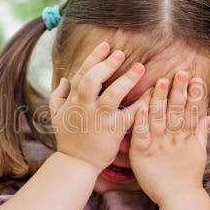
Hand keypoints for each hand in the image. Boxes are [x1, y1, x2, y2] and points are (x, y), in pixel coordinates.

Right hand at [49, 42, 150, 173]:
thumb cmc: (68, 138)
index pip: (82, 73)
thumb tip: (65, 79)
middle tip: (121, 53)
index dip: (94, 58)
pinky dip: (142, 104)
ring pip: (112, 95)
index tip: (106, 46)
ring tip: (140, 67)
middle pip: (93, 80)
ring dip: (127, 80)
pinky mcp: (114, 130)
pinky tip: (153, 94)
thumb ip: (58, 95)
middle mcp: (85, 106)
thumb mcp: (57, 115)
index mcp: (73, 100)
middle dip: (107, 65)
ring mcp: (99, 118)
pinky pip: (130, 114)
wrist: (76, 163)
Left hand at [129, 71, 209, 205]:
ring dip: (160, 99)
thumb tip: (209, 115)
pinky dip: (141, 122)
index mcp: (186, 137)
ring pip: (159, 118)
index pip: (192, 111)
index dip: (194, 95)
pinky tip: (141, 107)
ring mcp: (158, 146)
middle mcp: (174, 139)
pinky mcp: (142, 154)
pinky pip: (141, 135)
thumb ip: (201, 132)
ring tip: (161, 82)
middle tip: (180, 72)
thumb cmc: (188, 177)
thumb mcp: (199, 153)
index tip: (196, 78)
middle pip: (176, 111)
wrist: (179, 199)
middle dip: (179, 91)